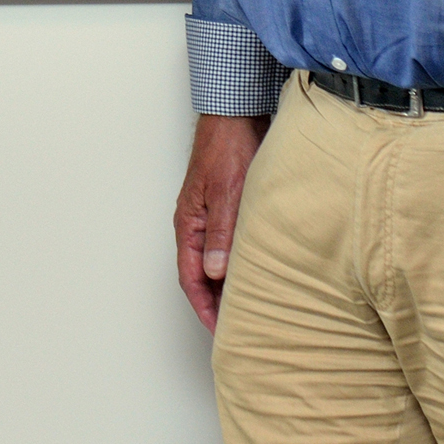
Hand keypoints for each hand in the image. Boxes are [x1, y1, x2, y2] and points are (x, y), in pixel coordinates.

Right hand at [174, 112, 269, 330]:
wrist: (236, 114)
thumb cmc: (227, 147)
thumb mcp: (227, 194)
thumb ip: (221, 233)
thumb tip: (214, 272)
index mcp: (188, 224)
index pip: (191, 278)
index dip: (204, 307)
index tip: (219, 330)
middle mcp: (195, 224)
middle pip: (200, 275)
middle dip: (214, 303)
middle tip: (237, 326)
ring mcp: (210, 217)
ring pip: (214, 261)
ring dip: (226, 284)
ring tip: (248, 305)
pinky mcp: (226, 208)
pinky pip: (226, 246)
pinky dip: (236, 264)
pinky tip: (254, 270)